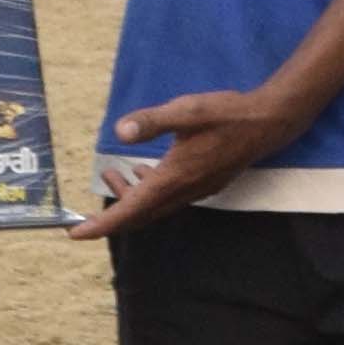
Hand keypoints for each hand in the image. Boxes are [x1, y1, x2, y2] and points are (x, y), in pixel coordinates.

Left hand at [71, 85, 302, 239]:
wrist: (268, 123)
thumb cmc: (227, 114)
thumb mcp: (186, 110)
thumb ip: (152, 122)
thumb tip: (120, 132)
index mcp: (173, 178)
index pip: (130, 210)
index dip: (101, 225)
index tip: (75, 233)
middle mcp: (183, 191)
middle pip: (139, 216)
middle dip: (112, 215)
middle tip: (86, 213)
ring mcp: (195, 190)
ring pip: (154, 207)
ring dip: (131, 197)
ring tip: (112, 174)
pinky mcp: (203, 184)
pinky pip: (167, 198)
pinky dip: (148, 191)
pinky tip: (143, 169)